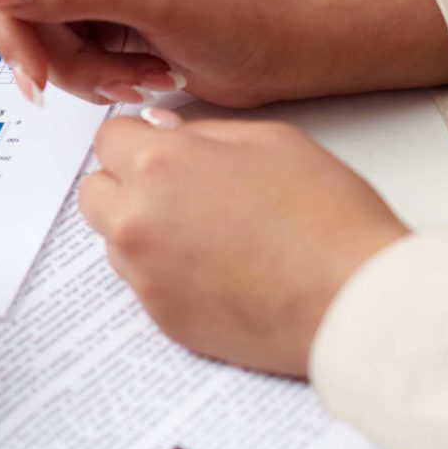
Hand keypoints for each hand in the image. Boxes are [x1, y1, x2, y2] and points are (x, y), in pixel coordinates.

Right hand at [0, 0, 447, 107]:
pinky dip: (99, 77)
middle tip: (103, 84)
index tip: (38, 75)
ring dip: (85, 73)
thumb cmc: (235, 13)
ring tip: (138, 78)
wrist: (283, 48)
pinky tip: (142, 77)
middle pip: (23, 9)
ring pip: (44, 40)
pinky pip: (70, 56)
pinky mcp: (103, 17)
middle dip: (60, 57)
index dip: (15, 25)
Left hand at [81, 112, 408, 375]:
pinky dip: (167, 274)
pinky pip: (144, 284)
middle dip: (127, 185)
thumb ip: (203, 132)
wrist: (351, 299)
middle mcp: (136, 220)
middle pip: (96, 193)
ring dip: (144, 231)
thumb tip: (163, 130)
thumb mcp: (271, 140)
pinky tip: (218, 270)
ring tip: (210, 234)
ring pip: (116, 241)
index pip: (108, 140)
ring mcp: (144, 275)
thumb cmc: (325, 216)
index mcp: (159, 165)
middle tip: (181, 190)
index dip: (138, 141)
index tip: (162, 150)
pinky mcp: (161, 318)